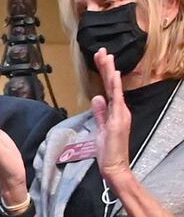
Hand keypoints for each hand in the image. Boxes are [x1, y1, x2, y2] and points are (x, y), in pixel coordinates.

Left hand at [90, 48, 134, 186]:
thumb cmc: (108, 150)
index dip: (105, 73)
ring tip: (106, 56)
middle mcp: (120, 109)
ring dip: (109, 72)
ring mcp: (121, 113)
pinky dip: (115, 87)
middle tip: (101, 50)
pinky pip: (117, 100)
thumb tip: (96, 97)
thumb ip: (100, 113)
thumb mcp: (101, 127)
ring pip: (114, 88)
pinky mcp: (118, 120)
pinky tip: (113, 75)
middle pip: (112, 84)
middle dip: (106, 67)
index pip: (108, 88)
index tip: (101, 58)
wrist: (114, 166)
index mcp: (116, 111)